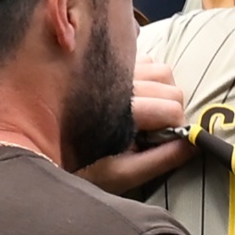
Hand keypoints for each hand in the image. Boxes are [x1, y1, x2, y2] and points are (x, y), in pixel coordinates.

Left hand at [77, 57, 196, 192]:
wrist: (40, 149)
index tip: (161, 142)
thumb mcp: (123, 174)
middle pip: (171, 88)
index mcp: (122, 112)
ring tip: (146, 111)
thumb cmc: (82, 166)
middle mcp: (117, 84)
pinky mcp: (104, 64)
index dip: (176, 128)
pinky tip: (134, 96)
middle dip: (171, 110)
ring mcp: (110, 70)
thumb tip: (194, 144)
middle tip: (153, 130)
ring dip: (162, 91)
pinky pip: (144, 61)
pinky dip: (147, 77)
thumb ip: (161, 159)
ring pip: (161, 70)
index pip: (172, 109)